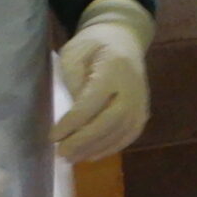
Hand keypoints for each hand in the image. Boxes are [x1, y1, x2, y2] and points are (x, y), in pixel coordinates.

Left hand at [54, 0, 152, 162]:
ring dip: (96, 148)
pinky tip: (92, 155)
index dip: (73, 122)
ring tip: (73, 157)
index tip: (53, 136)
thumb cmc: (92, 45)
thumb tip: (74, 117)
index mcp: (114, 67)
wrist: (124, 39)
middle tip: (62, 153)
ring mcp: (141, 99)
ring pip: (122, 131)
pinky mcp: (143, 109)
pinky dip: (112, 148)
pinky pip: (130, 134)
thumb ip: (74, 81)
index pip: (92, 101)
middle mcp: (132, 86)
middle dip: (85, 140)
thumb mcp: (73, 53)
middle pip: (112, 120)